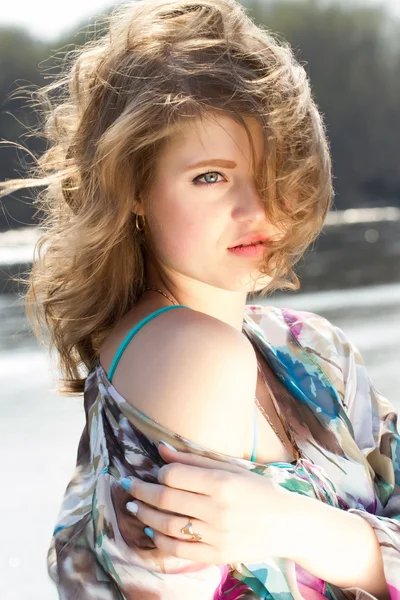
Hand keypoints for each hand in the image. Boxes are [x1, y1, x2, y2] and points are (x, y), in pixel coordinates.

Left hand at [119, 441, 293, 564]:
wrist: (287, 524)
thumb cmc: (257, 490)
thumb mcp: (230, 468)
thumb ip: (193, 459)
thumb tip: (160, 448)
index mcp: (221, 482)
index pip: (174, 476)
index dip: (159, 473)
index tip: (154, 472)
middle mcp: (217, 509)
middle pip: (166, 499)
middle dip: (141, 491)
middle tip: (129, 485)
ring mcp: (216, 535)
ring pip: (167, 526)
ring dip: (145, 514)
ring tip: (135, 506)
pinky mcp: (217, 555)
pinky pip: (178, 551)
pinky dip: (159, 540)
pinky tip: (151, 530)